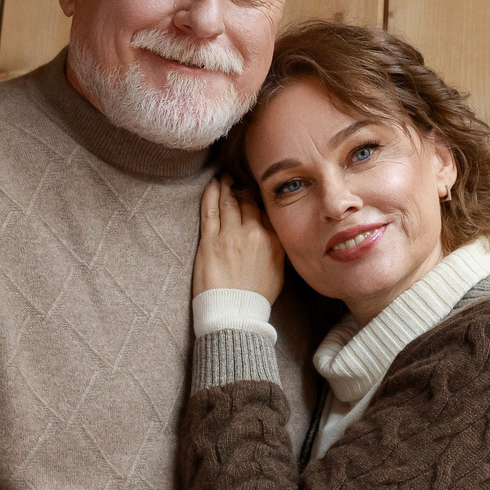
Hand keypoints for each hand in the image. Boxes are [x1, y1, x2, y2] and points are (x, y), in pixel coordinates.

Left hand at [195, 177, 284, 299]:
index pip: (267, 208)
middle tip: (239, 176)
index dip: (261, 194)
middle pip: (248, 200)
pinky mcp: (210, 241)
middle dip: (243, 186)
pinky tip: (213, 183)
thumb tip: (273, 230)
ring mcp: (231, 235)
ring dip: (227, 185)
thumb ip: (277, 245)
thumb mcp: (279, 270)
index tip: (257, 186)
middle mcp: (254, 233)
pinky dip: (211, 193)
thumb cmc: (256, 297)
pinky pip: (210, 210)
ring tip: (225, 176)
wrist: (234, 314)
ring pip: (229, 201)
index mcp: (274, 240)